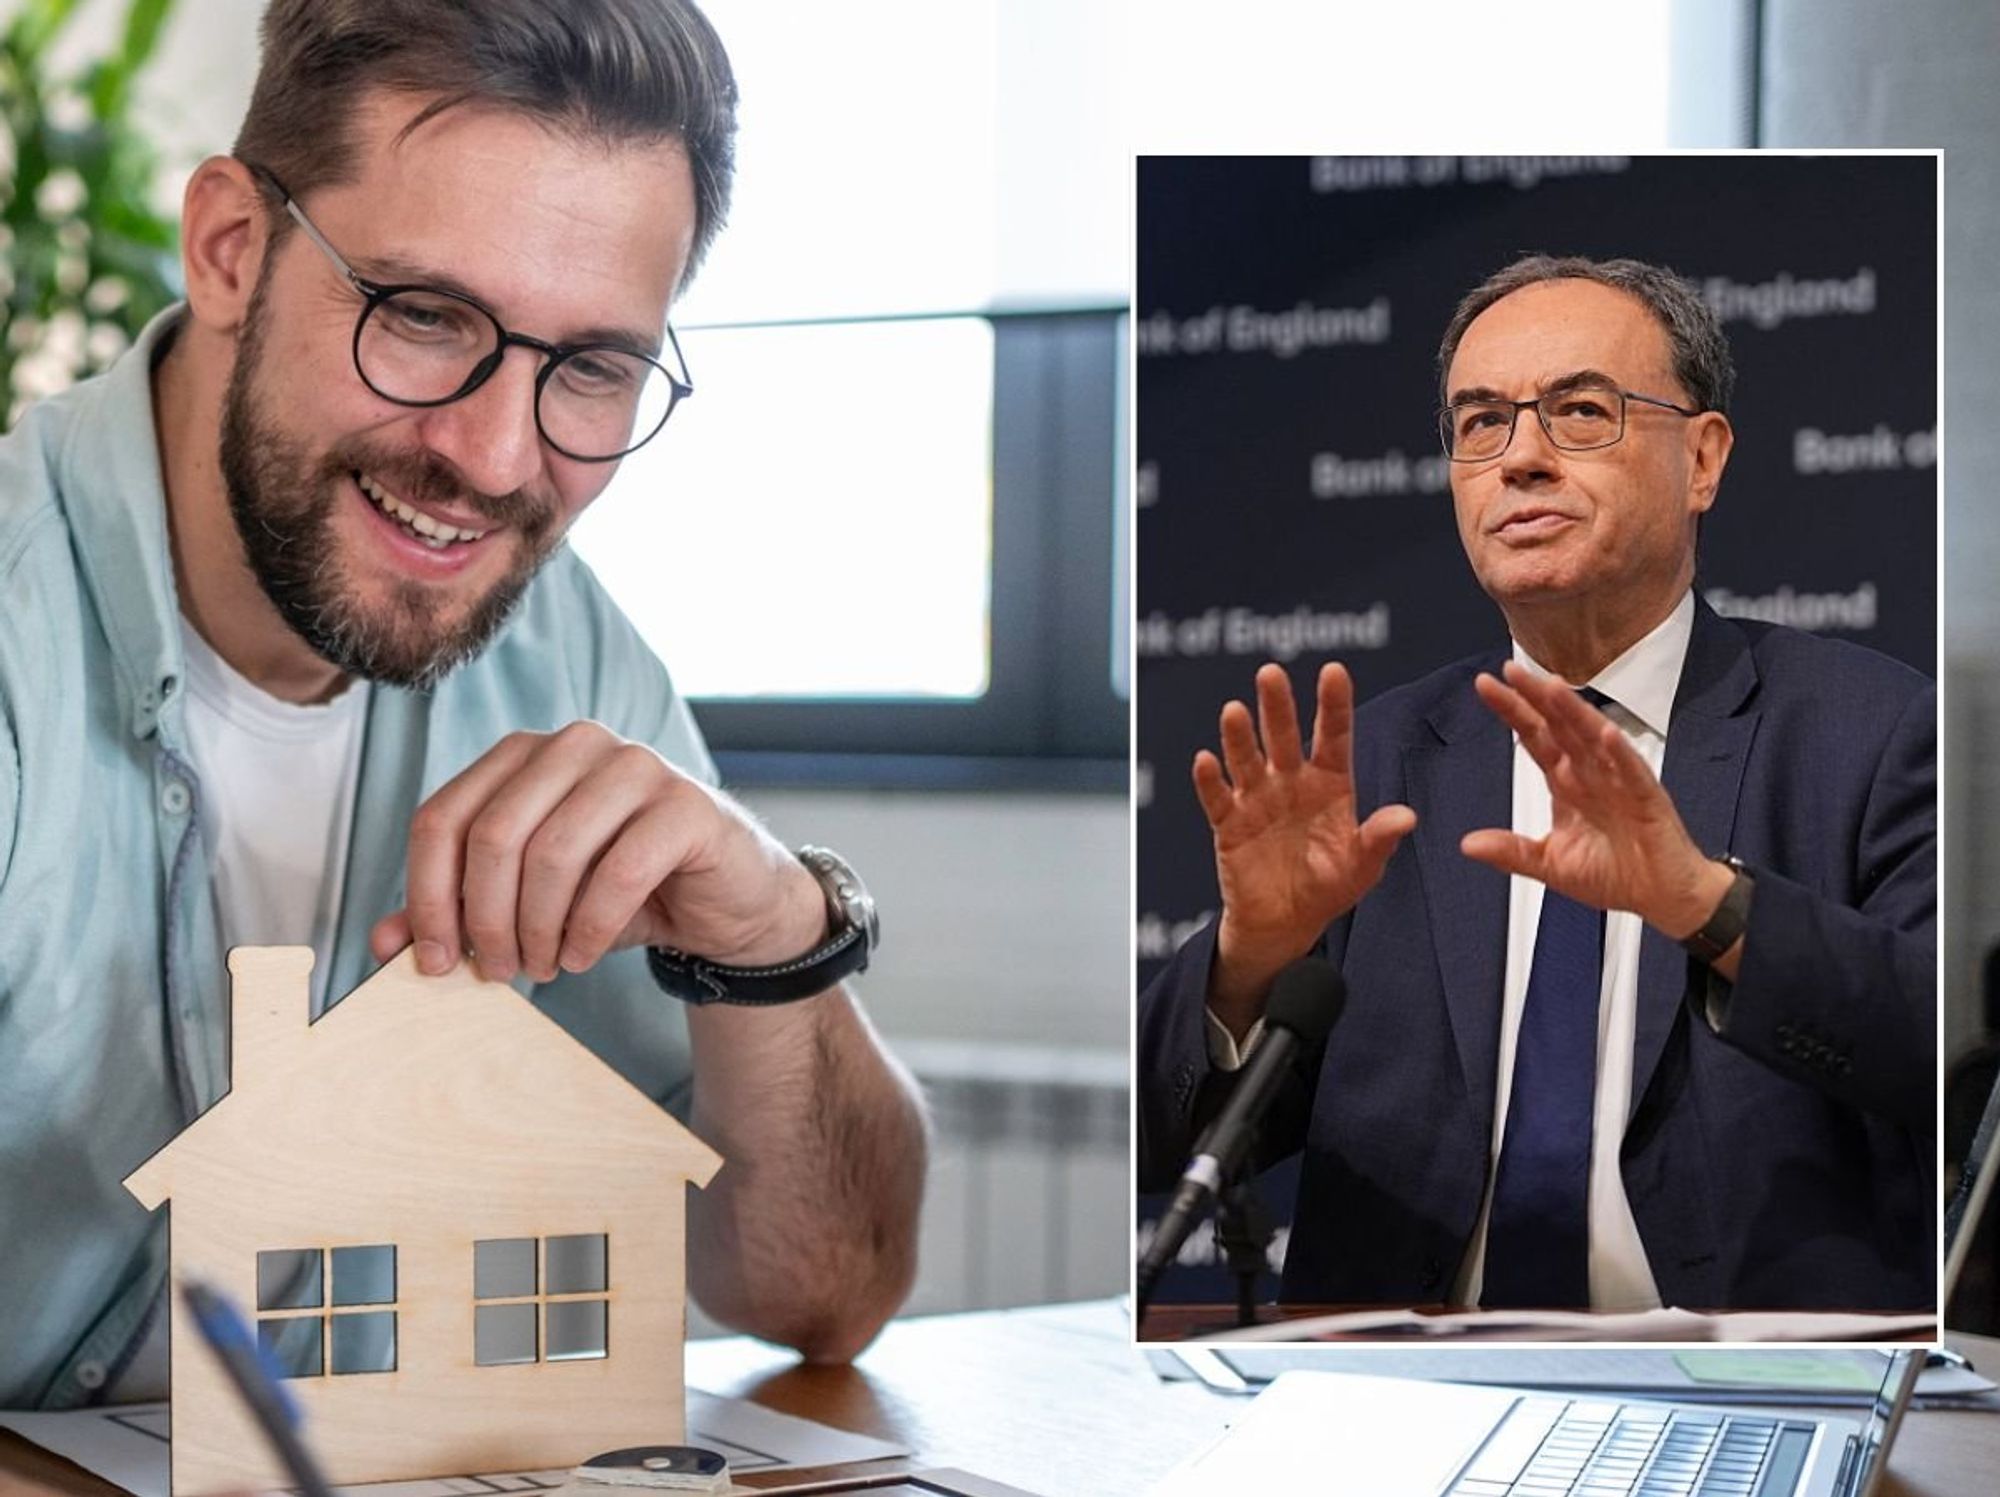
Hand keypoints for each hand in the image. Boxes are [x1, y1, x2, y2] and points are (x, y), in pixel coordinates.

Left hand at [368, 721, 825, 981]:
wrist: (723, 900)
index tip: (433, 961)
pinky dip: (590, 928)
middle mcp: (575, 745)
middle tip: (497, 972)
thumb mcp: (528, 905)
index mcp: (523, 755)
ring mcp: (636, 766)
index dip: (427, 896)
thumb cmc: (618, 894)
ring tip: (544, 968)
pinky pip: (619, 872)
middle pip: (493, 835)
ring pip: (553, 853)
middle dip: (485, 919)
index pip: (442, 818)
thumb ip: (457, 912)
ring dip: (538, 929)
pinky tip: (583, 956)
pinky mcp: (686, 804)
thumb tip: (383, 944)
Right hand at [1193, 662, 1415, 1013]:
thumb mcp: (1362, 867)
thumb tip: (1407, 816)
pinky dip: (1210, 781)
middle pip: (1284, 736)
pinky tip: (1205, 761)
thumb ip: (1379, 839)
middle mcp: (1292, 781)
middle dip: (1278, 706)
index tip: (1333, 671)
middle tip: (1270, 673)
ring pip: (1247, 759)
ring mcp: (1258, 799)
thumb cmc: (1329, 887)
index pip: (1334, 736)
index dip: (1333, 704)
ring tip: (1233, 710)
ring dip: (1239, 736)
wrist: (1285, 923)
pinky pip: (1219, 798)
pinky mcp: (1229, 823)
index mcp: (1331, 783)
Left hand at [1461, 661, 1728, 937]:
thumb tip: (1468, 844)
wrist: (1662, 897)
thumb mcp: (1551, 865)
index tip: (1486, 687)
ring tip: (1551, 689)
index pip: (1535, 738)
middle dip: (1536, 699)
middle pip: (1560, 728)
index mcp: (1567, 784)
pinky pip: (1632, 772)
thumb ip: (1512, 852)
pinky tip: (1605, 733)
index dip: (1513, 713)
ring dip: (1573, 713)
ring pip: (1593, 740)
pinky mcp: (1647, 799)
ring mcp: (1620, 782)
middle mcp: (1591, 775)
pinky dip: (1620, 753)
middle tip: (1511, 672)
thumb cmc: (1615, 875)